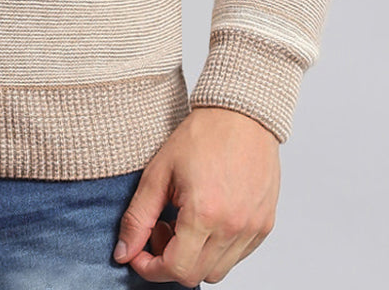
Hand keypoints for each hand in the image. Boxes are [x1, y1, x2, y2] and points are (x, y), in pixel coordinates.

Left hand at [113, 106, 279, 284]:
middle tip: (161, 227)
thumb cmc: (201, 136)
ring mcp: (253, 228)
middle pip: (196, 275)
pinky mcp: (265, 225)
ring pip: (217, 270)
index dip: (150, 268)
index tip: (139, 253)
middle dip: (169, 261)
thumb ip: (138, 217)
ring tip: (184, 221)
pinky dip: (216, 249)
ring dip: (194, 257)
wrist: (241, 115)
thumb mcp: (158, 172)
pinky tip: (206, 219)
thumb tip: (123, 253)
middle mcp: (233, 227)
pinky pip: (237, 256)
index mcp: (204, 214)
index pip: (176, 269)